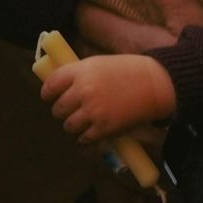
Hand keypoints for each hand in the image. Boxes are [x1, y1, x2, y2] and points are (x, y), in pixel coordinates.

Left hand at [41, 54, 175, 143]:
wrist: (155, 84)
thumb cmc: (128, 71)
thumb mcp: (100, 64)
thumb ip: (79, 75)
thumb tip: (58, 88)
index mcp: (81, 71)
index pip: (51, 85)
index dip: (48, 93)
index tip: (50, 97)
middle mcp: (83, 91)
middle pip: (57, 109)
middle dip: (63, 111)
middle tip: (73, 109)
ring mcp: (92, 111)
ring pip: (68, 126)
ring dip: (74, 125)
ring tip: (86, 120)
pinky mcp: (103, 129)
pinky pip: (83, 139)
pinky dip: (87, 137)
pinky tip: (95, 129)